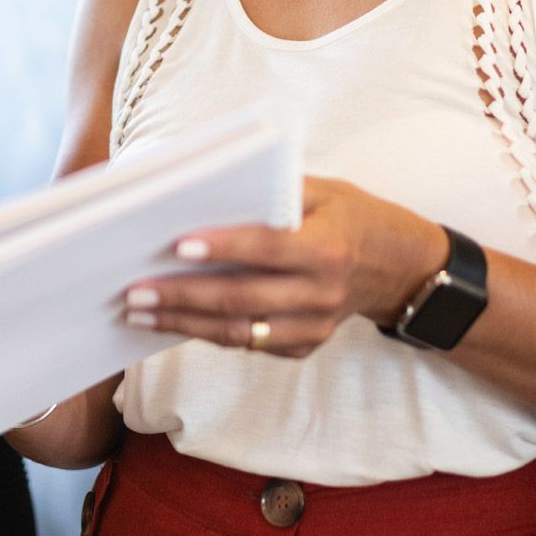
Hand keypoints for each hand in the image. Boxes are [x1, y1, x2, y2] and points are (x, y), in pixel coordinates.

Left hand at [121, 176, 448, 357]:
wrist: (402, 269)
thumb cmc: (351, 216)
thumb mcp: (324, 190)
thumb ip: (273, 191)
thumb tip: (206, 188)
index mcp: (327, 249)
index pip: (266, 248)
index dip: (223, 248)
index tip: (177, 246)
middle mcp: (321, 294)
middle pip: (241, 299)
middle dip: (182, 297)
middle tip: (134, 292)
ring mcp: (314, 327)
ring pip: (238, 331)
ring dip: (182, 324)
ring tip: (137, 312)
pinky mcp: (304, 347)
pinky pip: (248, 343)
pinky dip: (206, 332)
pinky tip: (169, 321)